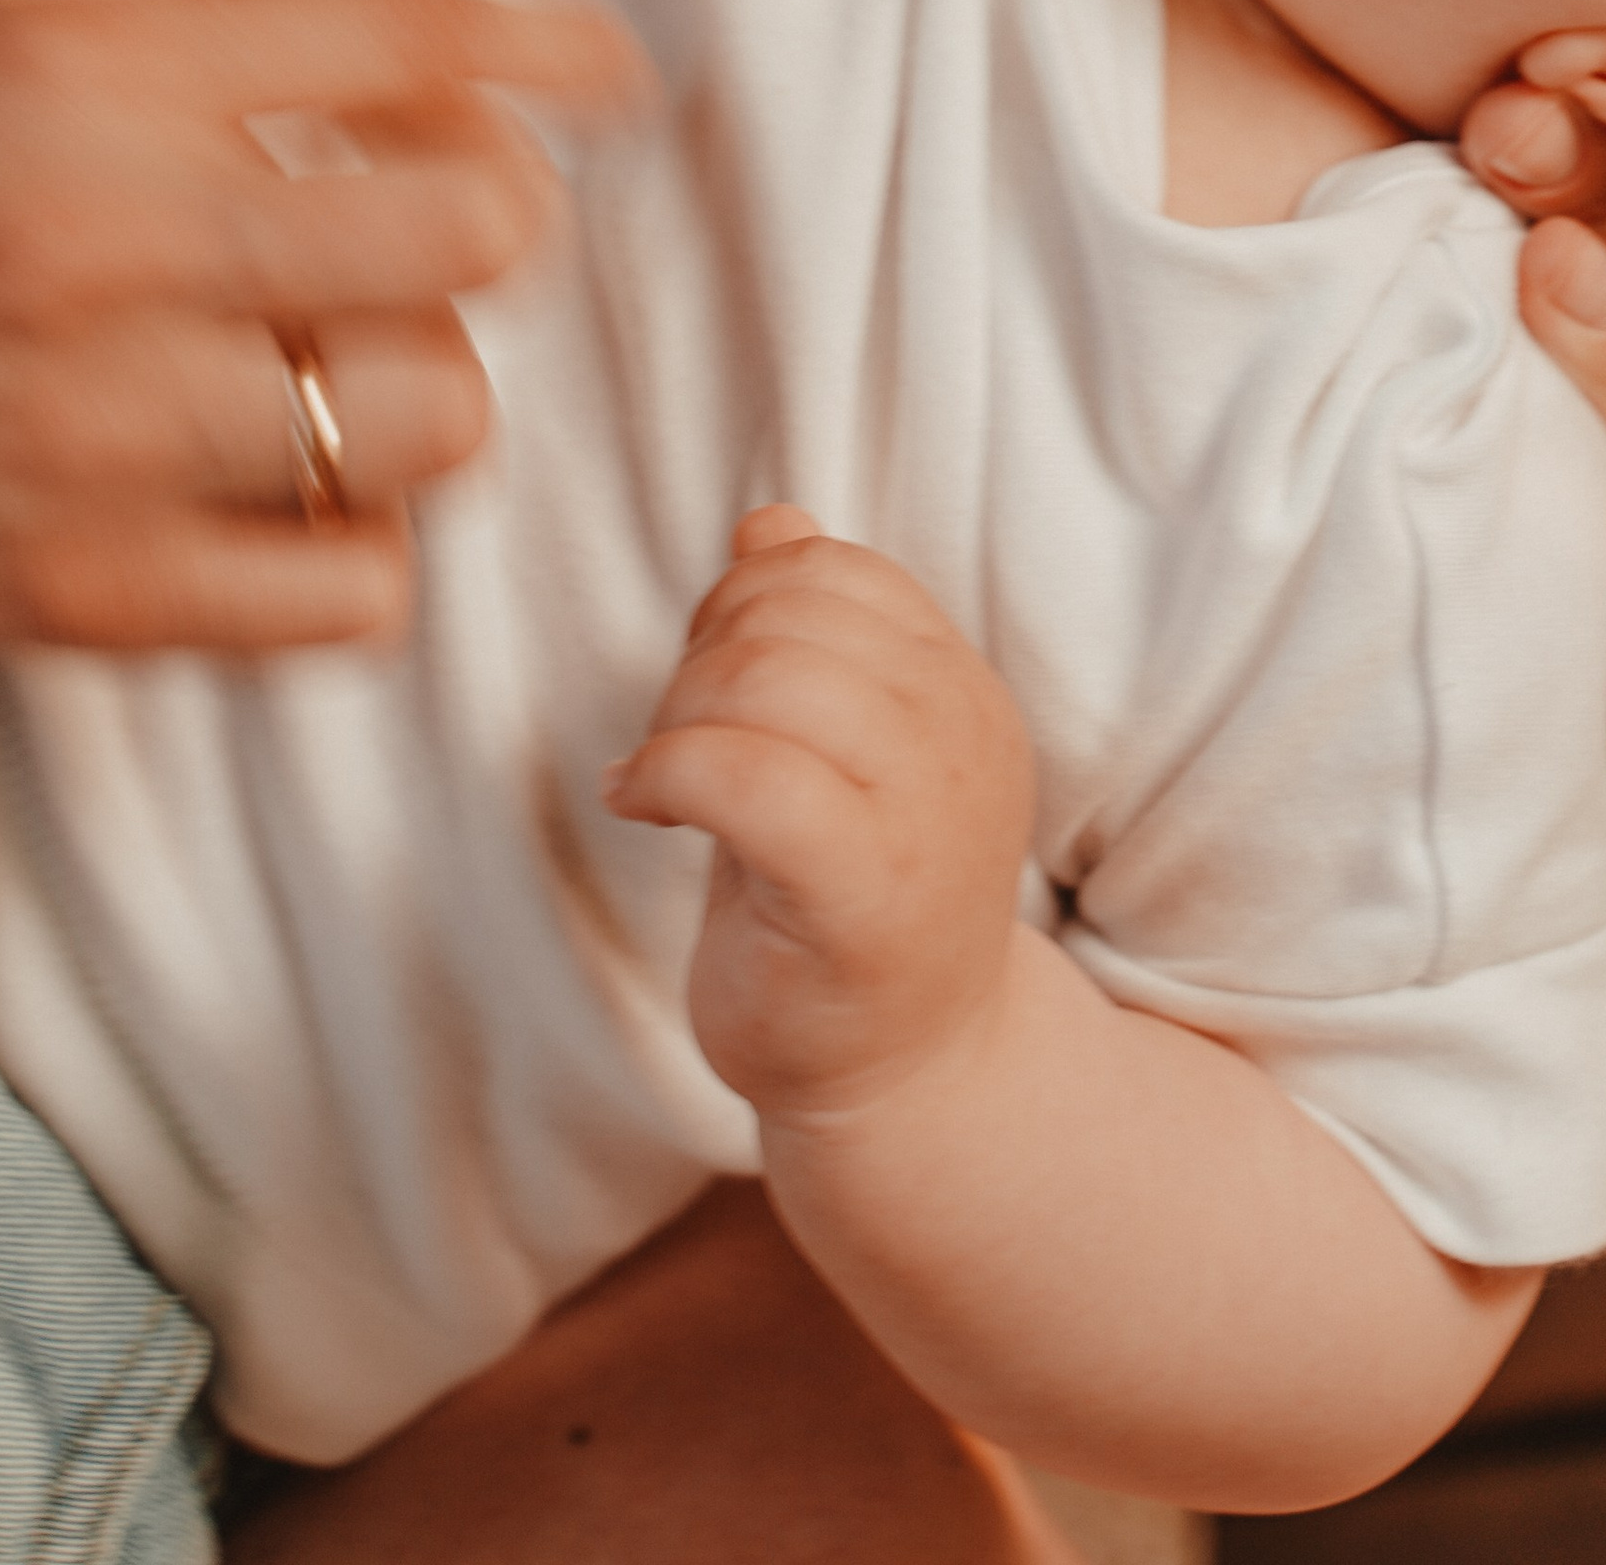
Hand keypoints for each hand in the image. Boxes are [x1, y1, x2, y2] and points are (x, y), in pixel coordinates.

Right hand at [0, 0, 642, 648]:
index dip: (552, 43)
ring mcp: (109, 431)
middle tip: (438, 211)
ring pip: (434, 413)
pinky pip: (351, 594)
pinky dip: (360, 549)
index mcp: (100, 72)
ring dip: (427, 379)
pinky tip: (298, 495)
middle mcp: (121, 240)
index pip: (412, 35)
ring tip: (351, 358)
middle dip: (488, 208)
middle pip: (471, 225)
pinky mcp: (86, 591)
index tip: (608, 67)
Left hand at [607, 507, 1034, 1121]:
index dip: (742, 599)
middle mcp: (962, 738)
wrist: (911, 1086)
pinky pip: (742, 774)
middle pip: (792, 614)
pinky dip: (665, 774)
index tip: (706, 674)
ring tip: (660, 777)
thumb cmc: (852, 915)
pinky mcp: (860, 896)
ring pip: (766, 678)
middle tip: (671, 736)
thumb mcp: (841, 753)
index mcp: (963, 692)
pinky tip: (642, 809)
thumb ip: (813, 637)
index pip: (839, 571)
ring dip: (675, 716)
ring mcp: (923, 817)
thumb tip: (771, 519)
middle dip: (697, 656)